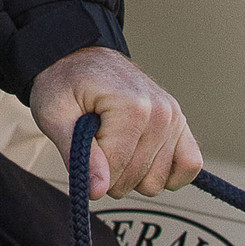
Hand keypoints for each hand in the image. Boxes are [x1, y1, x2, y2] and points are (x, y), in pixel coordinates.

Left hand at [29, 47, 201, 200]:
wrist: (79, 55)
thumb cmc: (65, 83)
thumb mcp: (55, 115)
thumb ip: (78, 154)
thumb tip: (99, 190)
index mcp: (132, 107)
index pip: (116, 171)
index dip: (91, 171)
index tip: (79, 148)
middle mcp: (161, 112)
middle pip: (137, 179)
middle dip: (110, 173)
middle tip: (95, 144)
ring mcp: (174, 117)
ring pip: (158, 181)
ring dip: (133, 174)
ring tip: (114, 144)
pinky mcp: (180, 123)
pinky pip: (189, 166)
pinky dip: (167, 173)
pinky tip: (142, 159)